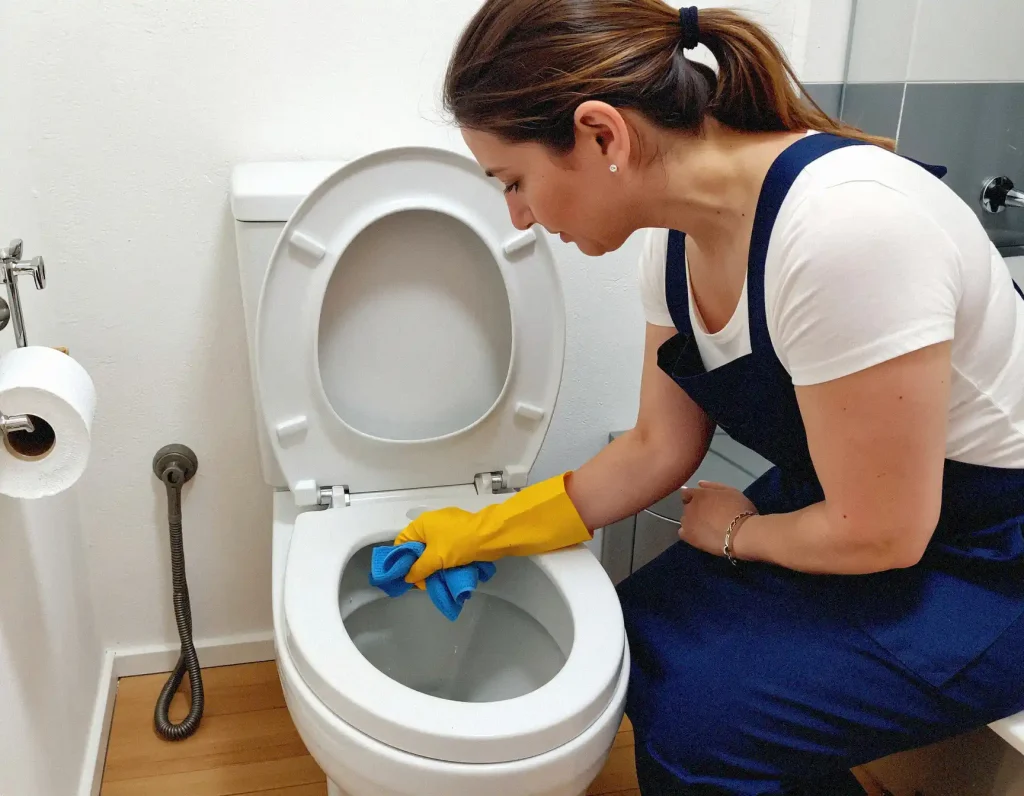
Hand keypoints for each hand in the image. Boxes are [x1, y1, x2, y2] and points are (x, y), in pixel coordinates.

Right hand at [394, 473, 591, 585]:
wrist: (493, 536)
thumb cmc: (461, 542)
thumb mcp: (436, 557)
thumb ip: (418, 569)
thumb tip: (407, 577)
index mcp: (422, 523)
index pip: (402, 542)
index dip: (401, 561)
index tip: (404, 578)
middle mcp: (433, 523)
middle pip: (418, 548)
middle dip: (421, 567)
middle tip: (424, 584)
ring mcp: (449, 529)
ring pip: (435, 552)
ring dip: (437, 567)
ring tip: (439, 582)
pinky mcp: (463, 536)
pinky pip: (449, 552)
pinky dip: (449, 563)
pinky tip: (452, 575)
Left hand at [679, 481, 757, 557]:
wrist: (740, 532)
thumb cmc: (739, 509)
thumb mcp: (730, 491)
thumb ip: (713, 486)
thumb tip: (699, 483)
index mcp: (699, 494)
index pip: (686, 493)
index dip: (692, 497)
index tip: (702, 503)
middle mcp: (690, 506)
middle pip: (687, 507)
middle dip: (695, 510)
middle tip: (709, 517)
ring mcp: (687, 522)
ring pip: (685, 520)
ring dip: (692, 522)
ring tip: (706, 528)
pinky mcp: (688, 536)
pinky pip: (682, 533)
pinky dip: (688, 533)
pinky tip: (699, 536)